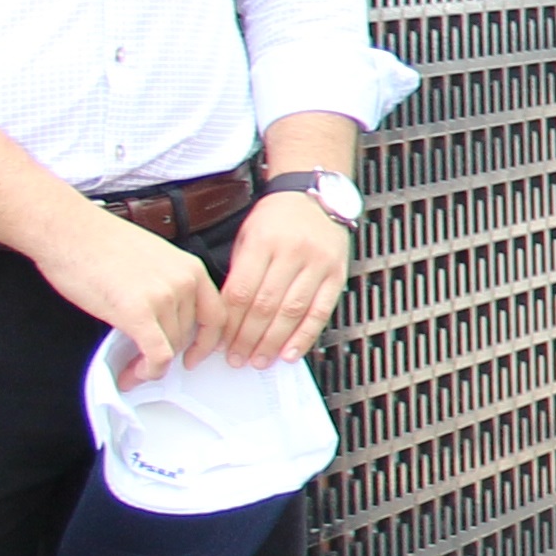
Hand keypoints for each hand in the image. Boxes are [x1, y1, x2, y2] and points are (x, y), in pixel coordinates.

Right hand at [32, 207, 217, 386]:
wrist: (68, 231)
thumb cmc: (99, 243)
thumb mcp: (152, 260)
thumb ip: (167, 286)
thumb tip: (166, 319)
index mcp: (191, 268)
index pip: (217, 315)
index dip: (208, 342)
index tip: (194, 355)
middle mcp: (185, 282)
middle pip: (190, 334)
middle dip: (170, 355)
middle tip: (147, 365)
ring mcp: (164, 297)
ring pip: (172, 347)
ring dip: (152, 366)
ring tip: (132, 370)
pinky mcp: (138, 313)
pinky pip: (157, 354)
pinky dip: (149, 371)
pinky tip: (135, 374)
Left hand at [213, 190, 351, 367]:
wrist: (314, 195)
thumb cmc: (276, 218)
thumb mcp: (247, 237)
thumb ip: (239, 273)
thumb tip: (227, 317)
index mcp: (262, 242)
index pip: (240, 292)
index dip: (227, 323)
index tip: (217, 343)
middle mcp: (291, 252)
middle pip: (265, 305)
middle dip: (247, 338)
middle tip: (236, 359)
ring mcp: (317, 263)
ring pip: (292, 311)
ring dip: (273, 342)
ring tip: (260, 360)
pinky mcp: (337, 273)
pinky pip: (321, 310)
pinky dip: (305, 335)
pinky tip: (292, 352)